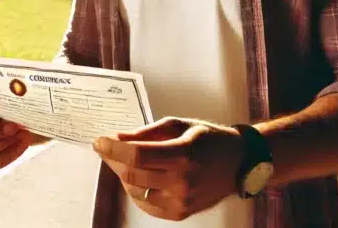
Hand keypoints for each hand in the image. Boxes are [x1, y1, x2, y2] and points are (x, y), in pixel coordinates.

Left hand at [93, 117, 244, 221]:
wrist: (238, 163)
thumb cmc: (209, 139)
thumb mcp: (179, 125)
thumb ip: (147, 133)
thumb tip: (118, 137)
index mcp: (184, 154)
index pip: (137, 155)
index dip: (113, 148)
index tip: (99, 141)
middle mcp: (183, 181)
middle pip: (132, 175)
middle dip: (113, 159)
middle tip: (105, 148)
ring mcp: (181, 201)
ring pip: (135, 191)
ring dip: (123, 174)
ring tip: (125, 160)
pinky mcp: (180, 213)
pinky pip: (145, 205)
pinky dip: (135, 190)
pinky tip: (136, 177)